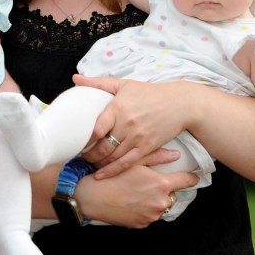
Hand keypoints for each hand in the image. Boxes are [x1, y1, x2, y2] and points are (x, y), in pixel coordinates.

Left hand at [72, 75, 195, 176]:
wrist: (180, 104)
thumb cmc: (149, 93)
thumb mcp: (123, 85)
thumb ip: (98, 84)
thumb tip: (75, 79)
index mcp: (118, 107)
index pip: (96, 128)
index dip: (84, 138)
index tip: (74, 142)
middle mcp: (127, 124)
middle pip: (102, 146)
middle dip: (88, 154)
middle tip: (79, 156)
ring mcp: (137, 137)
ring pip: (112, 157)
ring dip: (98, 163)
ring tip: (88, 164)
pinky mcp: (147, 147)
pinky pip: (126, 163)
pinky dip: (112, 171)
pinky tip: (101, 175)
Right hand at [74, 161, 198, 227]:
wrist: (91, 197)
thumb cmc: (111, 176)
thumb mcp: (134, 162)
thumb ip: (157, 157)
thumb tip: (176, 154)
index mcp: (161, 185)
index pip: (188, 181)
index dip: (191, 177)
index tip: (193, 176)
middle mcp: (160, 202)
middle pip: (173, 195)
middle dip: (165, 189)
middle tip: (149, 182)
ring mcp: (152, 215)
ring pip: (161, 206)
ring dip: (155, 200)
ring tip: (137, 191)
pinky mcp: (142, 224)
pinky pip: (150, 215)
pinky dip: (144, 209)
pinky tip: (131, 201)